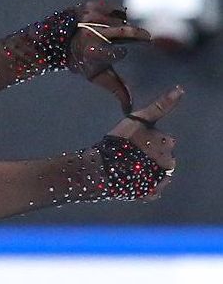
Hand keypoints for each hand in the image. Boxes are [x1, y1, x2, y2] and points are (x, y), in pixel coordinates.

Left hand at [65, 0, 152, 113]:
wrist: (61, 42)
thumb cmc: (85, 63)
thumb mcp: (99, 77)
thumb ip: (117, 90)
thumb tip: (130, 110)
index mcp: (92, 54)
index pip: (117, 53)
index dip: (120, 53)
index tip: (122, 53)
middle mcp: (91, 34)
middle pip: (124, 30)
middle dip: (137, 33)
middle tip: (147, 37)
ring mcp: (91, 17)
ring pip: (120, 20)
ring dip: (123, 27)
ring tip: (118, 34)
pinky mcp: (91, 6)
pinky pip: (115, 9)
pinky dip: (117, 16)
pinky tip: (112, 22)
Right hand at [96, 85, 183, 201]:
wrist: (102, 169)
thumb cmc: (120, 142)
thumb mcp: (139, 118)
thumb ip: (161, 106)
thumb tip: (181, 89)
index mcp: (167, 143)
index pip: (165, 141)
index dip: (150, 141)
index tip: (137, 142)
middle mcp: (168, 163)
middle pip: (163, 158)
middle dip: (152, 157)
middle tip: (131, 156)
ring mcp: (159, 180)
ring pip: (158, 174)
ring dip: (148, 172)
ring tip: (130, 169)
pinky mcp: (149, 194)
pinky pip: (153, 192)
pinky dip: (146, 188)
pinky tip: (133, 182)